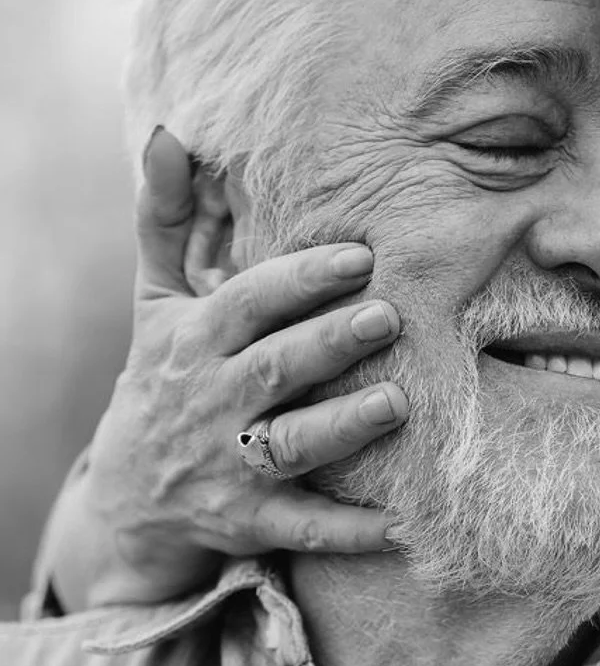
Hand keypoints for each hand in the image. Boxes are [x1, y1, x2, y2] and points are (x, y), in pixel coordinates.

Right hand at [57, 128, 410, 606]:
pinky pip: (308, 528)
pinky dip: (354, 530)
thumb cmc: (166, 379)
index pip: (247, 304)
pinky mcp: (253, 523)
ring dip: (344, 426)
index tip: (358, 256)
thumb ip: (168, 220)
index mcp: (196, 342)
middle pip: (274, 369)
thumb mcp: (157, 302)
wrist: (129, 496)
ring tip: (398, 402)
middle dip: (330, 344)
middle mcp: (212, 403)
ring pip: (292, 445)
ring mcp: (231, 466)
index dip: (299, 281)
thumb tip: (173, 135)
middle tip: (390, 317)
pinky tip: (405, 525)